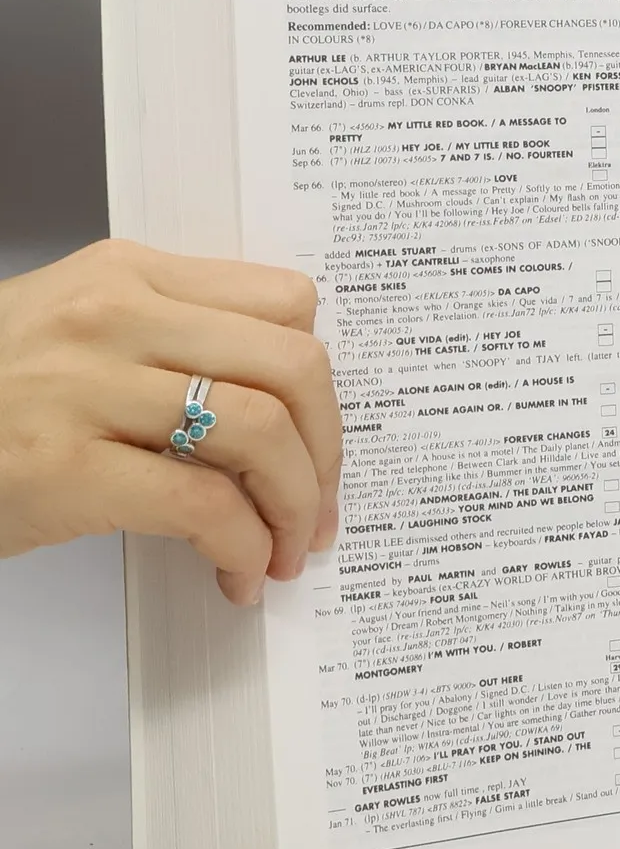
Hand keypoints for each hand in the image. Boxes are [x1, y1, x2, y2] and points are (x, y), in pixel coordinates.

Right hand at [0, 240, 340, 604]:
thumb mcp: (75, 333)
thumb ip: (171, 341)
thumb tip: (282, 406)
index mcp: (128, 275)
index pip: (286, 303)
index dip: (322, 382)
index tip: (322, 435)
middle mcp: (112, 316)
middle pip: (293, 367)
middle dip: (328, 450)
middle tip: (319, 509)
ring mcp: (84, 388)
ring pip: (261, 433)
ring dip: (295, 508)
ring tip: (284, 551)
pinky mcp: (62, 467)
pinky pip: (201, 504)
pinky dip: (241, 547)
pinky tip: (235, 572)